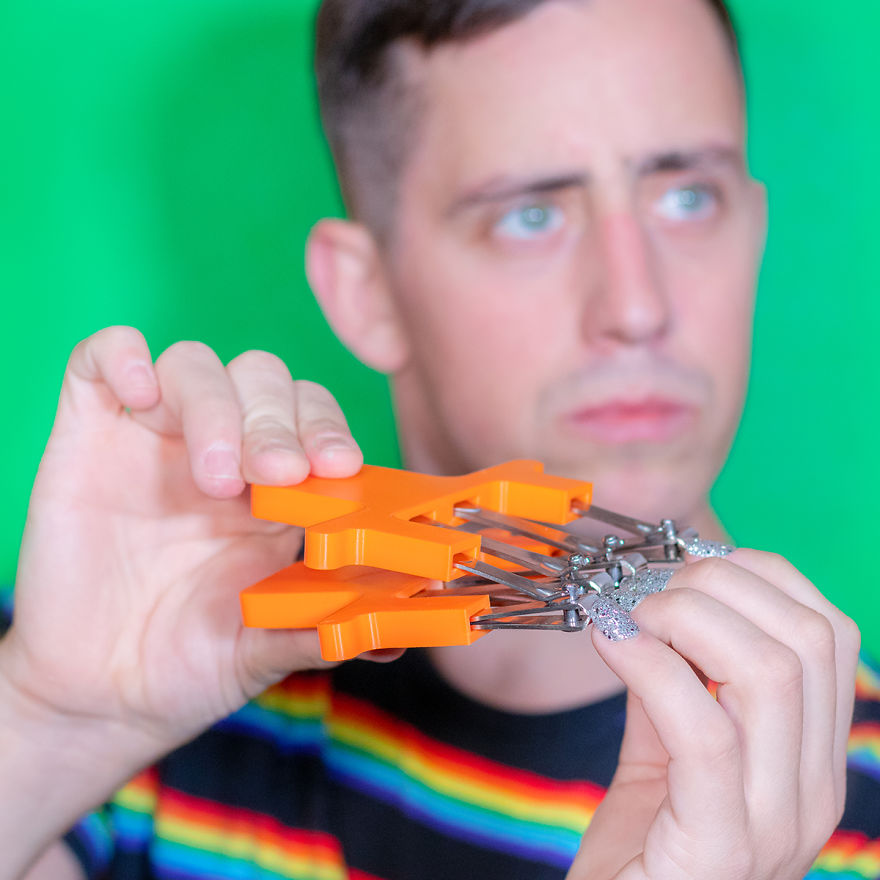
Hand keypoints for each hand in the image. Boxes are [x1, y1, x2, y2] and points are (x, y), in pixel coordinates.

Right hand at [2, 326, 371, 761]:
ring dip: (215, 405)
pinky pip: (100, 359)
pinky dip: (123, 357)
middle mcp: (222, 451)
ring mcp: (153, 438)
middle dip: (276, 421)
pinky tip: (141, 395)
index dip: (328, 429)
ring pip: (194, 365)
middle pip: (262, 379)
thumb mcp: (264, 650)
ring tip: (216, 478)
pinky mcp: (87, 436)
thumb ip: (320, 634)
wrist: (103, 695)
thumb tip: (391, 640)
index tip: (338, 466)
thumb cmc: (192, 664)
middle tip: (278, 475)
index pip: (313, 417)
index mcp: (276, 489)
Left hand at [569, 550, 859, 879]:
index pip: (829, 634)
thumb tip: (657, 608)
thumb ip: (672, 685)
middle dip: (717, 586)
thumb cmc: (641, 851)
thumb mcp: (665, 754)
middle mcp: (811, 793)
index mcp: (809, 761)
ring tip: (629, 616)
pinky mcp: (718, 852)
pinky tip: (611, 644)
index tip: (689, 568)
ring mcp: (774, 826)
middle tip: (648, 591)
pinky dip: (652, 668)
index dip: (759, 576)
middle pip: (805, 640)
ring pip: (768, 673)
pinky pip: (706, 733)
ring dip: (684, 618)